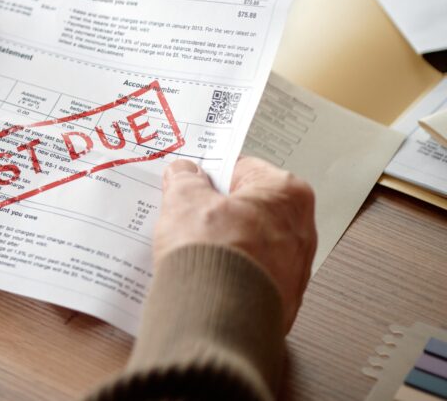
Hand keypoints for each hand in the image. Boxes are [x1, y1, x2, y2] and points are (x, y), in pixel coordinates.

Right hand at [154, 156, 316, 331]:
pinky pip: (248, 274)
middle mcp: (302, 230)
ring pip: (249, 242)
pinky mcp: (281, 299)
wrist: (217, 318)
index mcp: (288, 194)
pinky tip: (202, 272)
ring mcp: (294, 269)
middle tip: (186, 213)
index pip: (242, 168)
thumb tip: (185, 174)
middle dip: (217, 210)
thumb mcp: (184, 201)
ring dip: (222, 242)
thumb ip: (185, 180)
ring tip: (190, 246)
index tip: (191, 181)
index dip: (210, 174)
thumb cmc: (214, 256)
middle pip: (248, 207)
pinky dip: (227, 272)